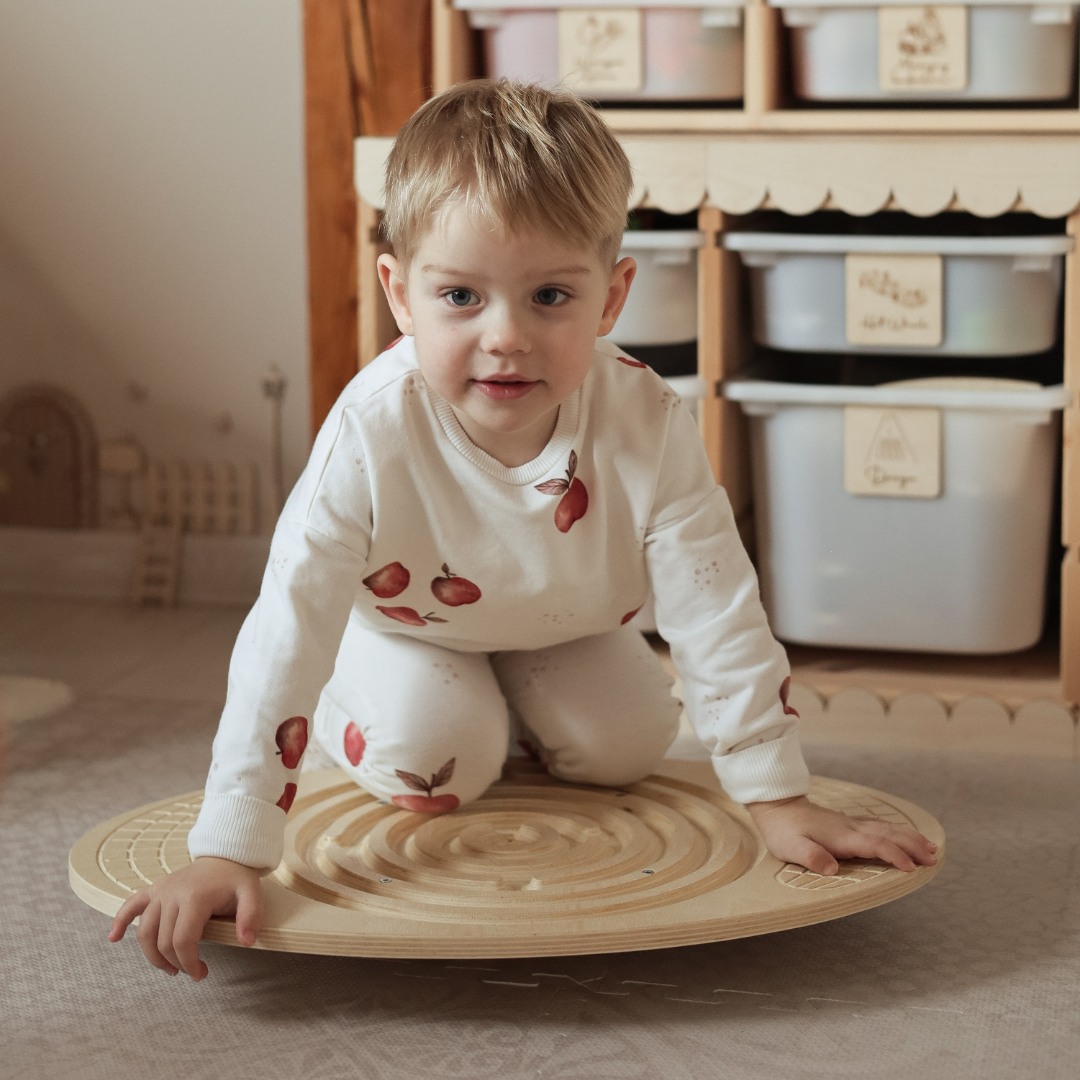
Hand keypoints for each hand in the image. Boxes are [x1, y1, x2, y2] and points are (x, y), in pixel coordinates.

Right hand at [107, 856, 263, 980]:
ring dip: (152, 956)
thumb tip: (247, 942)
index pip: (182, 940)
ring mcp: (161, 891)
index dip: (189, 963)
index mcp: (195, 897)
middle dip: (176, 963)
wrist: (225, 854)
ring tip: (169, 969)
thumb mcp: (252, 893)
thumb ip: (251, 917)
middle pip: (163, 941)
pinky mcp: (154, 889)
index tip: (201, 974)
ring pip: (145, 931)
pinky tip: (113, 938)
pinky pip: (131, 904)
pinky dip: (120, 921)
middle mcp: (172, 894)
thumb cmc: (237, 878)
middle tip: (193, 972)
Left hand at [746, 795, 937, 876]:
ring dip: (910, 837)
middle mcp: (851, 828)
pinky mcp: (849, 823)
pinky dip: (897, 830)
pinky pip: (879, 825)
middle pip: (888, 835)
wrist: (777, 806)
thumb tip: (832, 869)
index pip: (875, 845)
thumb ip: (812, 857)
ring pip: (887, 828)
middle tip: (933, 858)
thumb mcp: (792, 848)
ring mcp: (851, 823)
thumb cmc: (783, 831)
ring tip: (931, 848)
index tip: (911, 868)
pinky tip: (905, 834)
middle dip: (912, 846)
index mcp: (841, 836)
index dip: (894, 855)